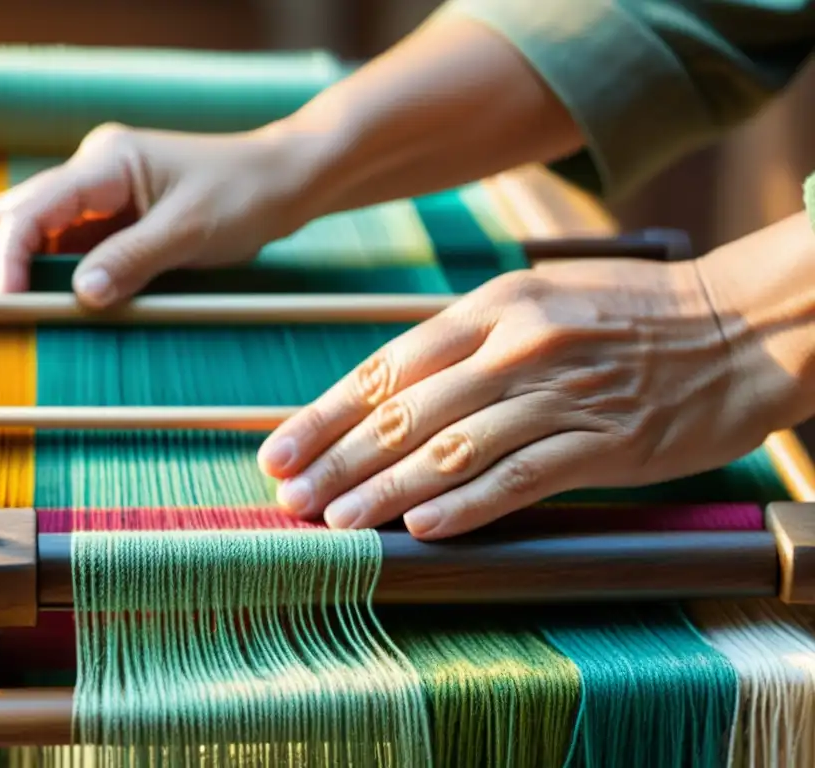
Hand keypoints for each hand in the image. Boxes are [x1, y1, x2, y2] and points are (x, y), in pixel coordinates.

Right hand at [0, 122, 310, 305]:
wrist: (282, 181)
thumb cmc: (244, 194)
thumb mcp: (191, 230)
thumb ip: (133, 259)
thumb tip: (80, 296)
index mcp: (104, 163)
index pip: (29, 209)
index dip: (6, 258)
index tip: (4, 304)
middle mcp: (91, 175)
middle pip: (10, 214)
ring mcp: (99, 199)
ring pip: (34, 235)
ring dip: (22, 275)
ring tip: (24, 320)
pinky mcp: (114, 223)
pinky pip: (69, 251)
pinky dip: (55, 279)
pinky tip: (59, 309)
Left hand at [256, 257, 786, 539]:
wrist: (739, 326)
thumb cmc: (628, 316)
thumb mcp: (537, 301)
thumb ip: (465, 343)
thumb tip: (388, 393)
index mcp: (492, 305)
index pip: (386, 365)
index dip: (325, 413)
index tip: (280, 451)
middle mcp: (517, 344)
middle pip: (405, 411)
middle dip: (337, 460)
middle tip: (290, 498)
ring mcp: (560, 392)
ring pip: (451, 448)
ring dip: (385, 492)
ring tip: (336, 523)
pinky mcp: (605, 441)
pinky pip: (520, 477)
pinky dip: (466, 506)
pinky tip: (421, 529)